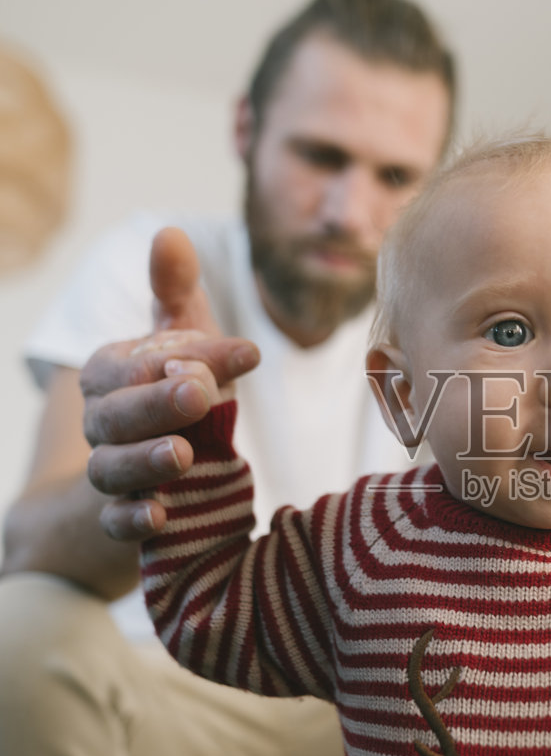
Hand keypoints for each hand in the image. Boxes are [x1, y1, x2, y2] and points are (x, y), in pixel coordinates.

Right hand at [82, 227, 259, 539]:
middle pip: (114, 414)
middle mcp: (101, 422)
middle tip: (201, 396)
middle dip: (155, 404)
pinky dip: (131, 520)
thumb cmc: (180, 389)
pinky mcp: (123, 517)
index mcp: (110, 373)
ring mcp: (108, 471)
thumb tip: (170, 233)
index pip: (138, 361)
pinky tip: (158, 515)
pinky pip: (115, 522)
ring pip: (110, 468)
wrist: (175, 463)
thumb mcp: (185, 340)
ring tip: (184, 454)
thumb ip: (177, 292)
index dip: (188, 357)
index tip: (245, 354)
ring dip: (144, 461)